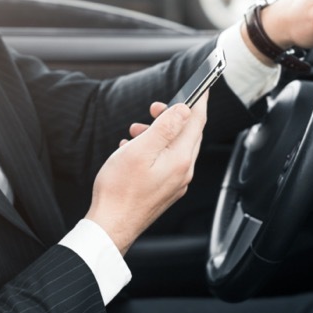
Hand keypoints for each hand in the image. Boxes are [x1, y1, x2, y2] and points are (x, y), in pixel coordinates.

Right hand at [86, 95, 207, 253]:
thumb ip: (165, 128)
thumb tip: (184, 110)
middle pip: (188, 135)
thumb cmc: (119, 190)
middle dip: (173, 116)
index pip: (196, 122)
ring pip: (175, 149)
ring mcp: (175, 184)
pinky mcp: (164, 191)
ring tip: (138, 129)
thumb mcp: (140, 150)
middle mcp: (183, 172)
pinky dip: (154, 149)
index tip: (201, 86)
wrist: (111, 226)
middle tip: (155, 107)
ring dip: (159, 133)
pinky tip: (134, 149)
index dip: (198, 101)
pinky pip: (166, 162)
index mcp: (180, 160)